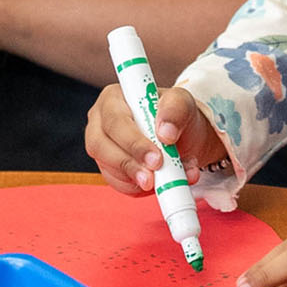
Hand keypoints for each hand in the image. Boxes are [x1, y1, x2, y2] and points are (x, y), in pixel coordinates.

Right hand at [86, 83, 228, 194]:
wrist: (185, 136)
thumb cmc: (178, 114)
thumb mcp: (183, 103)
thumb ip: (176, 110)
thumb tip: (165, 133)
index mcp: (114, 98)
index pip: (115, 120)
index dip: (133, 142)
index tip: (156, 158)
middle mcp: (101, 121)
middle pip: (101, 146)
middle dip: (130, 164)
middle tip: (154, 177)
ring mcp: (102, 147)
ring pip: (107, 167)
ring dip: (136, 179)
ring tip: (163, 181)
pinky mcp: (109, 168)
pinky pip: (117, 183)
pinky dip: (137, 188)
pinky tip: (157, 184)